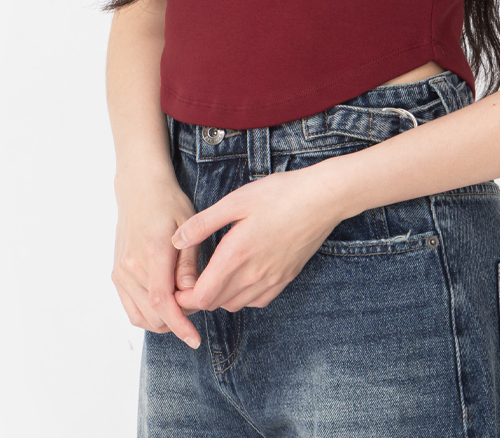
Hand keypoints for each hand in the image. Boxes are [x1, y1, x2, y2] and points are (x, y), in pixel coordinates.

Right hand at [112, 171, 205, 347]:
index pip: (162, 302)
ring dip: (164, 320)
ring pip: (142, 317)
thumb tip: (192, 296)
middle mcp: (131, 266)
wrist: (139, 189)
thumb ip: (189, 263)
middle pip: (154, 314)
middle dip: (178, 319)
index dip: (179, 324)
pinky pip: (132, 309)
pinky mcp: (116, 275)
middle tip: (197, 302)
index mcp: (152, 252)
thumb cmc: (169, 204)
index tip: (195, 339)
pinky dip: (149, 315)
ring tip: (183, 302)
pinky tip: (167, 304)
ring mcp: (121, 272)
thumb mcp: (189, 225)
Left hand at [171, 162, 345, 312]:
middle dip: (197, 297)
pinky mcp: (286, 278)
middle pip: (215, 304)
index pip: (201, 297)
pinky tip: (242, 274)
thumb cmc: (280, 194)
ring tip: (214, 274)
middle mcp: (253, 275)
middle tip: (190, 278)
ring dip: (219, 296)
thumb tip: (176, 240)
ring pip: (235, 305)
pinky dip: (243, 295)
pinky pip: (257, 300)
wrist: (323, 198)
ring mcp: (272, 279)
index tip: (177, 282)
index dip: (183, 296)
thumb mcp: (237, 200)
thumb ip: (204, 223)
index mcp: (236, 256)